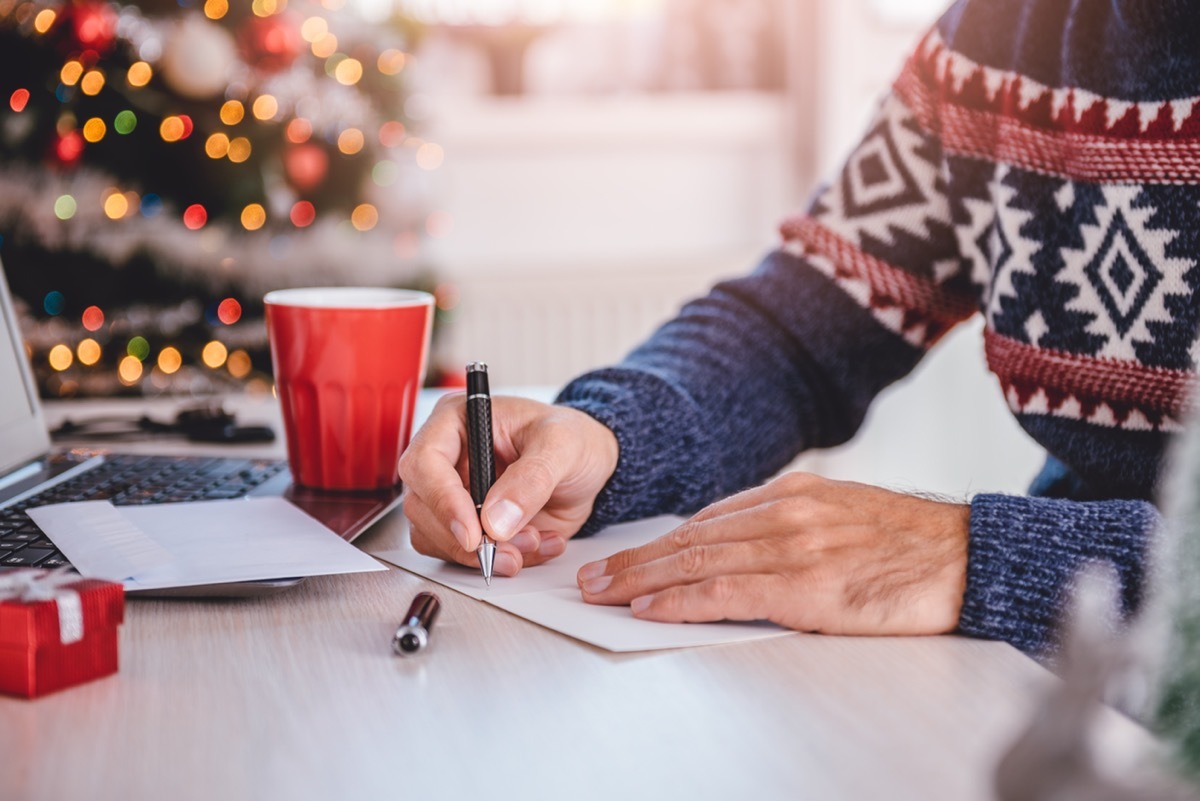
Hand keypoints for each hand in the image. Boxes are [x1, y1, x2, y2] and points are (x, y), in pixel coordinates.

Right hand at [398, 394, 618, 576]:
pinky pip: (462, 555)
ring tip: (534, 541)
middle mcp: (447, 458)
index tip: (474, 533)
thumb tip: (495, 520)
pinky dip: (500, 559)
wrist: (589, 463)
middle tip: (511, 549)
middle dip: (467, 538)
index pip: (425, 463)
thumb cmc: (571, 438)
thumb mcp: (562, 445)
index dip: (443, 501)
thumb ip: (531, 479)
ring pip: (436, 538)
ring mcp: (453, 494)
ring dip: (483, 554)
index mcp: (457, 421)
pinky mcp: (467, 523)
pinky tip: (536, 543)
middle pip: (422, 507)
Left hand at [576, 472, 969, 635]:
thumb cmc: (912, 546)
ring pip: (697, 561)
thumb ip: (791, 525)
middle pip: (690, 537)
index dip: (660, 542)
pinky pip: (727, 591)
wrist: (971, 557)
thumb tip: (739, 548)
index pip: (707, 519)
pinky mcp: (806, 585)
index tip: (628, 556)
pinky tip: (651, 607)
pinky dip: (681, 600)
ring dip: (641, 579)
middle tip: (592, 577)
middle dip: (635, 559)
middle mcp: (784, 512)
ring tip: (604, 593)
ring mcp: (793, 546)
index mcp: (793, 493)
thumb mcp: (844, 515)